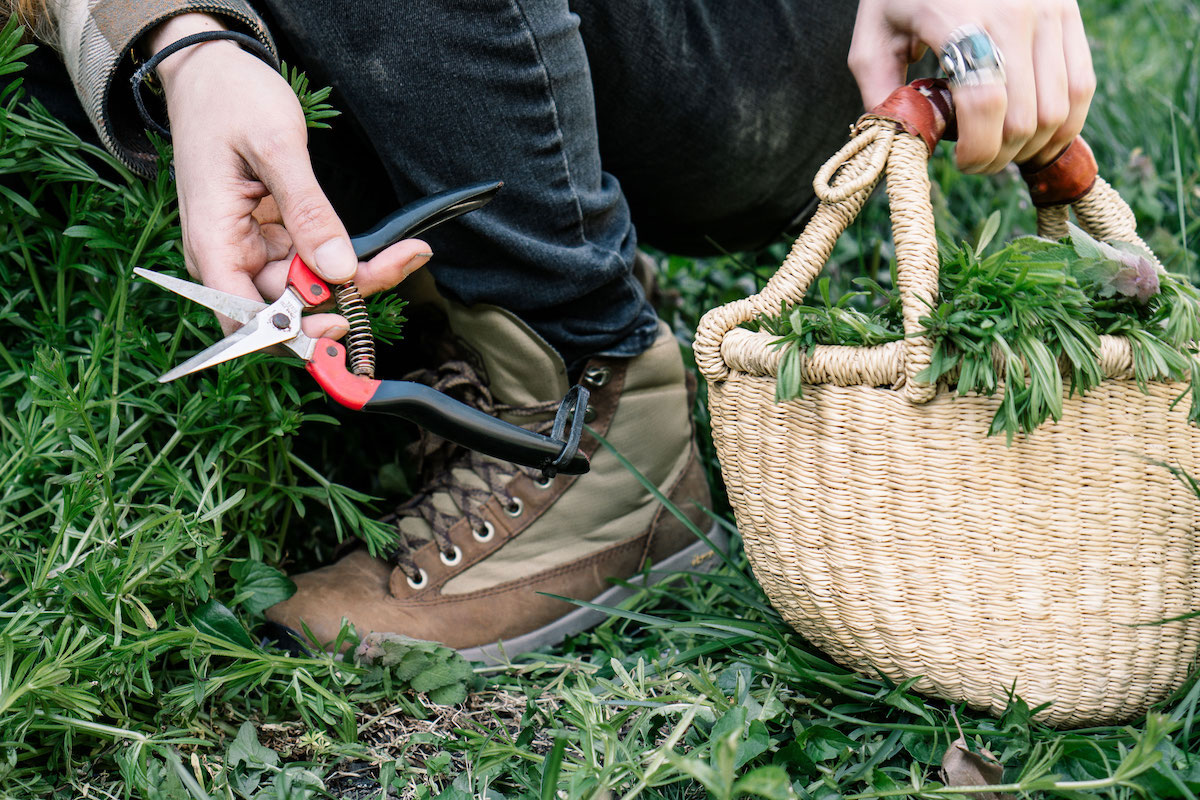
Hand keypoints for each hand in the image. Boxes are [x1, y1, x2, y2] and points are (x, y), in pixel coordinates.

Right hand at [148, 14, 430, 337]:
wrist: (212, 70)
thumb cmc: (229, 99)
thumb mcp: (275, 146)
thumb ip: (307, 209)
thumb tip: (337, 266)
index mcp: (214, 245)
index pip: (247, 321)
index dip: (292, 334)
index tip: (339, 322)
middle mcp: (230, 257)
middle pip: (290, 308)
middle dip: (344, 297)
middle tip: (399, 264)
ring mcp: (252, 249)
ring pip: (309, 289)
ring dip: (356, 279)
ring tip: (405, 253)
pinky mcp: (273, 238)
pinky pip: (313, 263)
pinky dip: (348, 258)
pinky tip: (388, 247)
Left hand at [848, 0, 1095, 172]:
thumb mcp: (874, 33)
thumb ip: (879, 89)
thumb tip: (904, 140)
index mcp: (957, 17)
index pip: (984, 100)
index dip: (978, 148)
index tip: (963, 162)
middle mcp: (1012, 13)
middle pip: (1025, 115)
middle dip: (1001, 155)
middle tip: (977, 160)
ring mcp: (1048, 10)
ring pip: (1059, 108)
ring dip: (1033, 144)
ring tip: (1004, 149)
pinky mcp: (1068, 12)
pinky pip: (1081, 84)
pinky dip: (1063, 122)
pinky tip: (1034, 134)